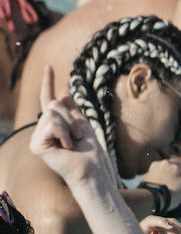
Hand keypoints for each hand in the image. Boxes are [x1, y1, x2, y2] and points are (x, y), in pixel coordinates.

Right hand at [30, 65, 106, 182]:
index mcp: (53, 123)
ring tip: (72, 142)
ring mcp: (37, 137)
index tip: (49, 66)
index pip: (49, 99)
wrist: (91, 167)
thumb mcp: (83, 123)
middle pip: (53, 105)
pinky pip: (52, 125)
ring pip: (53, 114)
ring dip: (69, 127)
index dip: (49, 82)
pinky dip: (64, 133)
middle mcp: (41, 129)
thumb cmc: (89, 149)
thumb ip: (72, 109)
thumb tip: (62, 92)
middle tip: (77, 136)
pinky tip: (67, 147)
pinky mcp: (36, 145)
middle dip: (71, 117)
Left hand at [139, 215, 180, 233]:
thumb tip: (156, 233)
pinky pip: (175, 230)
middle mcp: (149, 228)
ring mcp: (158, 230)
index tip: (171, 227)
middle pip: (164, 222)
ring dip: (180, 232)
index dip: (161, 222)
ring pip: (171, 224)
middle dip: (175, 230)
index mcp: (140, 231)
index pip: (150, 221)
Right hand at [143, 159, 180, 209]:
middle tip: (180, 183)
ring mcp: (179, 171)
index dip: (171, 172)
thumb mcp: (147, 180)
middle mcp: (169, 164)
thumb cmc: (147, 193)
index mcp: (158, 164)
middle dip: (180, 174)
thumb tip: (156, 179)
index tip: (172, 178)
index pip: (168, 164)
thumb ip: (154, 176)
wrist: (152, 197)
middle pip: (179, 166)